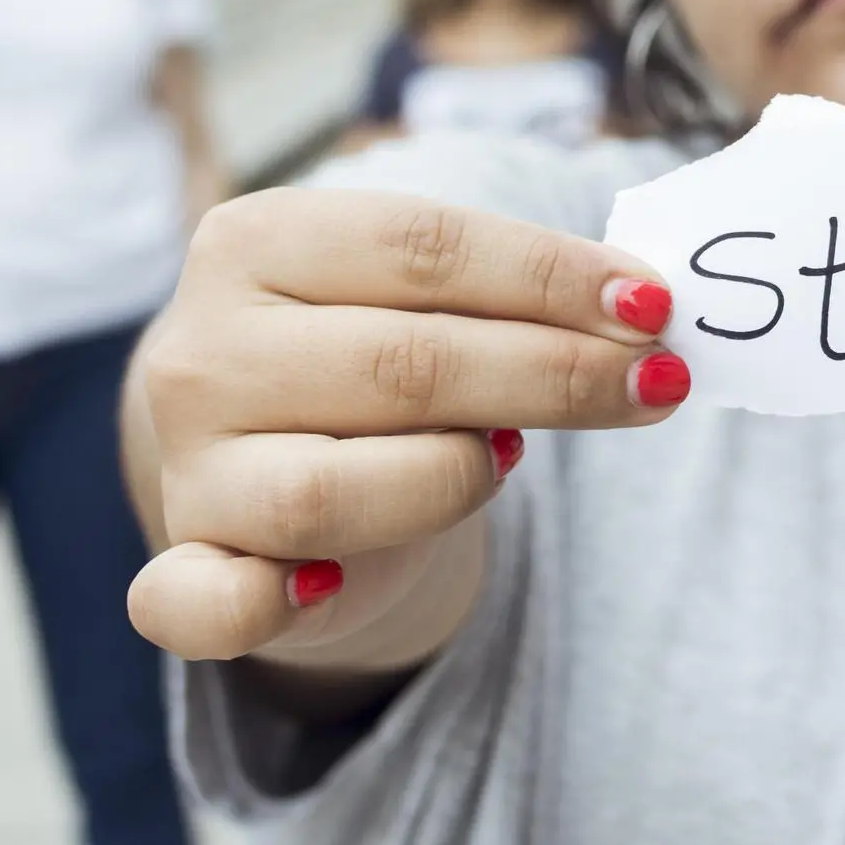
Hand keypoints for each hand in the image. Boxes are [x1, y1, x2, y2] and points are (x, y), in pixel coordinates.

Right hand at [126, 190, 685, 664]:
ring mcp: (189, 465)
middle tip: (657, 382)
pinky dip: (263, 602)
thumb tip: (644, 311)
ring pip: (331, 490)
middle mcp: (203, 348)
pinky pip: (205, 604)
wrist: (282, 444)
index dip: (552, 276)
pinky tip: (325, 585)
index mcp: (256, 240)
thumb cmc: (381, 349)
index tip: (653, 306)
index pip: (424, 247)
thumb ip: (515, 294)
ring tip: (508, 459)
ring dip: (452, 478)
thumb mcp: (435, 297)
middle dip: (553, 374)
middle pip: (403, 363)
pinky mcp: (187, 567)